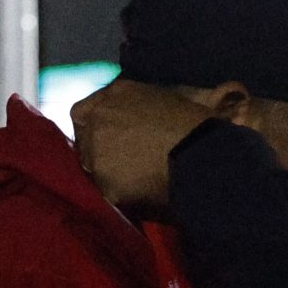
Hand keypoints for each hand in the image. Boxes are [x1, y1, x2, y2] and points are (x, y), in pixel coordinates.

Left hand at [68, 78, 226, 212]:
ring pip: (92, 166)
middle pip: (84, 139)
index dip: (96, 126)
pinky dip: (120, 193)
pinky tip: (140, 193)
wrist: (203, 155)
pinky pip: (107, 190)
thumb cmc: (195, 124)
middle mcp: (98, 119)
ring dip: (108, 172)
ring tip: (135, 180)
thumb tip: (135, 116)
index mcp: (115, 94)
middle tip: (123, 162)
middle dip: (99, 149)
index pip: (85, 111)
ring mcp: (97, 152)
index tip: (109, 138)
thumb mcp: (164, 98)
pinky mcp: (105, 182)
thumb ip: (138, 105)